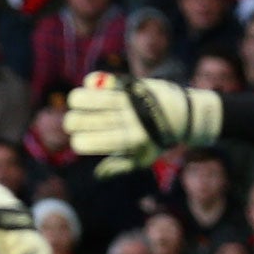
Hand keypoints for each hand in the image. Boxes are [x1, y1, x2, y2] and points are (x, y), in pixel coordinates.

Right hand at [63, 72, 222, 176]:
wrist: (182, 113)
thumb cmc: (157, 139)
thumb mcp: (142, 159)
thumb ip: (119, 167)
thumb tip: (97, 174)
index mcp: (126, 142)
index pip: (84, 143)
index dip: (77, 142)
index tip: (81, 141)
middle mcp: (125, 121)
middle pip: (77, 121)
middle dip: (71, 123)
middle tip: (75, 123)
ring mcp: (127, 100)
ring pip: (82, 97)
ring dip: (76, 101)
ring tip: (78, 104)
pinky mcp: (129, 84)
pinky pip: (99, 80)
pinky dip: (91, 83)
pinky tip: (94, 89)